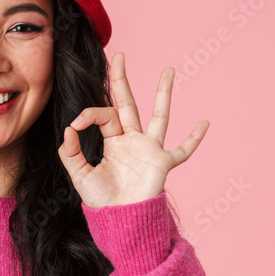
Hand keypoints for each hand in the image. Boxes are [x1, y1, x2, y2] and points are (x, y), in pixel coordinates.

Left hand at [57, 52, 207, 206]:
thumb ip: (70, 153)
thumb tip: (69, 128)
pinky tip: (204, 123)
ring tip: (168, 70)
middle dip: (122, 80)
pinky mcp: (162, 163)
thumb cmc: (101, 200)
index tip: (76, 124)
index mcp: (112, 141)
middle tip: (120, 55)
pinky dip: (194, 139)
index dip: (89, 114)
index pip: (103, 115)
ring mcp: (149, 150)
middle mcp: (132, 140)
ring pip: (159, 116)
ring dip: (163, 93)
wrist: (120, 220)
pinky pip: (182, 150)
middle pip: (128, 103)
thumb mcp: (79, 175)